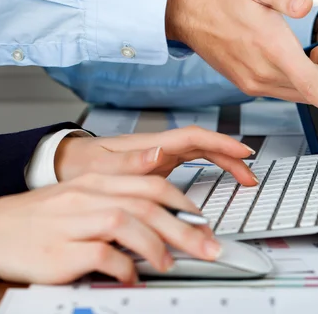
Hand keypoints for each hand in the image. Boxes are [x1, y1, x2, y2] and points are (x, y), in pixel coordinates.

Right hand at [0, 173, 218, 283]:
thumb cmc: (42, 217)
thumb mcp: (83, 195)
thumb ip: (121, 193)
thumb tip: (160, 198)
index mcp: (98, 182)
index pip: (151, 184)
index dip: (183, 202)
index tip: (201, 220)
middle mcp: (89, 196)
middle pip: (148, 205)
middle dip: (185, 228)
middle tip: (207, 247)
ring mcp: (75, 221)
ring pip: (128, 223)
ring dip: (157, 246)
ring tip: (170, 263)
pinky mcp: (62, 249)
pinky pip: (102, 255)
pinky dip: (124, 267)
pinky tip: (132, 276)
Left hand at [54, 126, 257, 185]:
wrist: (67, 164)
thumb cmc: (82, 165)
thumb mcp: (102, 168)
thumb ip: (130, 162)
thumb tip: (159, 153)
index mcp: (151, 144)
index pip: (194, 137)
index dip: (221, 143)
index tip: (242, 152)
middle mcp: (160, 146)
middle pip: (204, 145)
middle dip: (231, 156)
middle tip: (250, 175)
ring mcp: (161, 154)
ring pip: (202, 153)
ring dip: (225, 163)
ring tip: (244, 179)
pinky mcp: (160, 164)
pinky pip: (194, 162)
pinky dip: (212, 168)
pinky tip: (221, 177)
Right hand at [165, 0, 317, 140]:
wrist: (186, 7)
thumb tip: (305, 6)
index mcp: (271, 49)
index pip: (314, 88)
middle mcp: (263, 74)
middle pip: (317, 89)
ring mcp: (254, 82)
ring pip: (303, 93)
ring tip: (317, 47)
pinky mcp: (248, 84)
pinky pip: (286, 90)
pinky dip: (302, 78)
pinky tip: (297, 55)